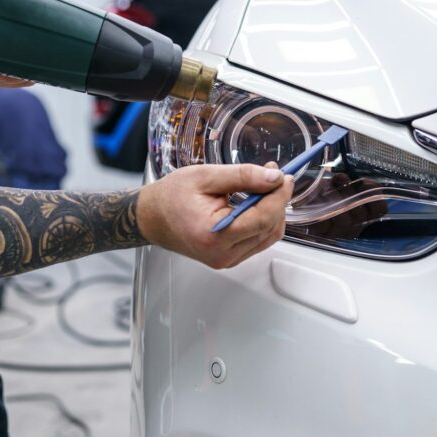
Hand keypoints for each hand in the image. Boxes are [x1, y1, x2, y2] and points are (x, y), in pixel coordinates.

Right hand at [138, 162, 293, 269]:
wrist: (152, 217)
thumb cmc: (171, 197)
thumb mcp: (206, 176)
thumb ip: (243, 176)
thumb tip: (274, 178)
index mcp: (214, 235)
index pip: (262, 218)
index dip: (279, 196)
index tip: (284, 177)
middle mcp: (222, 254)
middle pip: (269, 229)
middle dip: (277, 201)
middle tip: (275, 177)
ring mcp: (226, 260)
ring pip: (268, 237)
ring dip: (272, 211)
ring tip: (264, 187)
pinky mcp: (229, 258)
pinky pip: (258, 241)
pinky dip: (263, 221)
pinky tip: (256, 203)